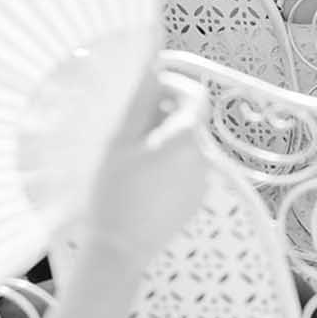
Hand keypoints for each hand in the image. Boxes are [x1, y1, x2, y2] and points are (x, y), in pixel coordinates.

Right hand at [82, 69, 207, 271]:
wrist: (119, 250)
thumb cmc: (114, 194)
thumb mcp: (120, 140)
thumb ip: (140, 99)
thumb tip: (154, 66)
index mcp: (186, 138)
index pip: (195, 94)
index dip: (172, 87)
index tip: (148, 94)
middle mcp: (202, 157)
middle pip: (189, 120)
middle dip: (162, 116)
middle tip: (129, 130)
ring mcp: (201, 180)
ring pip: (186, 145)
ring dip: (163, 141)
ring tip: (130, 159)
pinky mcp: (195, 199)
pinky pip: (185, 169)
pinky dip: (168, 165)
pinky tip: (140, 181)